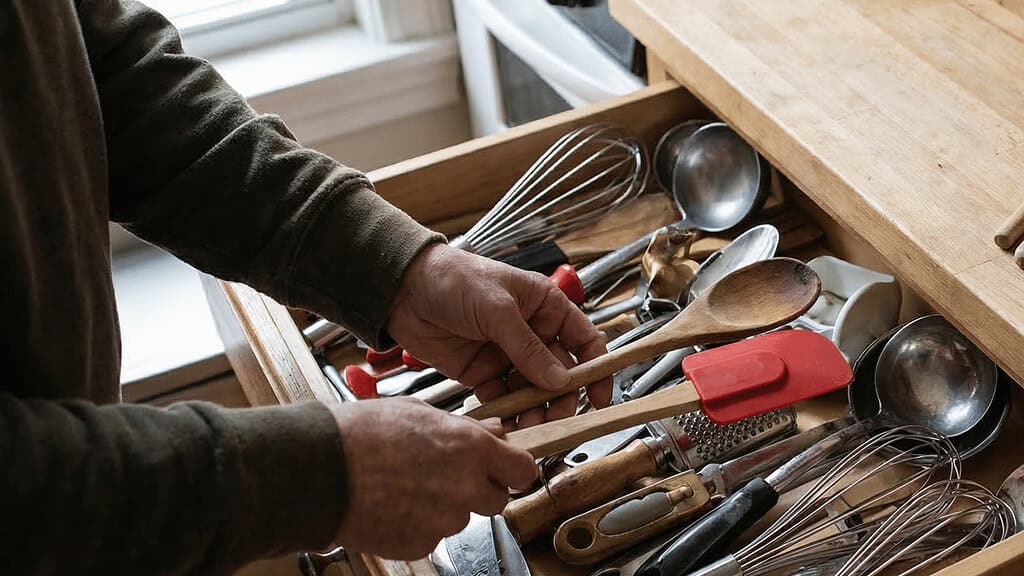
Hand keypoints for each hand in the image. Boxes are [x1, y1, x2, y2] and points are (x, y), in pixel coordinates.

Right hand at [331, 398, 536, 559]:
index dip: (514, 469)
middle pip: (497, 500)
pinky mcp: (419, 545)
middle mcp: (464, 487)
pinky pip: (432, 536)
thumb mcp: (419, 411)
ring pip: (462, 517)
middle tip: (449, 474)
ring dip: (446, 505)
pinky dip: (419, 524)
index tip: (506, 468)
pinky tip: (395, 503)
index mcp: (470, 448)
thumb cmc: (362, 433)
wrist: (319, 469)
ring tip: (408, 484)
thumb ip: (464, 427)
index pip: (523, 470)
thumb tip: (495, 433)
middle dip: (480, 489)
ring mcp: (443, 521)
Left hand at [387, 243, 610, 427]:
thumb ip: (528, 347)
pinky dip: (507, 413)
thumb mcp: (497, 308)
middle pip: (559, 373)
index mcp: (544, 305)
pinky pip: (502, 398)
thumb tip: (559, 380)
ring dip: (535, 410)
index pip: (583, 339)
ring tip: (531, 426)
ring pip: (532, 390)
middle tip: (558, 419)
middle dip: (561, 398)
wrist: (402, 289)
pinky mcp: (481, 373)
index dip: (596, 367)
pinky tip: (506, 423)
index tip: (600, 395)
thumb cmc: (452, 278)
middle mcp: (529, 331)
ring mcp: (505, 354)